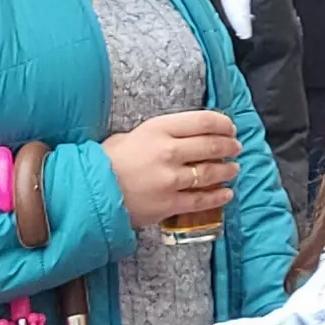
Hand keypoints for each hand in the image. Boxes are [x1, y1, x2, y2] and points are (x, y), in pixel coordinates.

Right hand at [103, 109, 242, 228]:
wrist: (90, 192)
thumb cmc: (106, 161)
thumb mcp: (129, 136)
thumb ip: (156, 135)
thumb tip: (181, 137)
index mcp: (158, 129)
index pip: (202, 121)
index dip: (222, 124)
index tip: (230, 127)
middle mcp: (168, 151)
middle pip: (211, 145)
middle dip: (229, 146)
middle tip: (235, 148)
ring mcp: (170, 179)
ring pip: (210, 172)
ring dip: (227, 170)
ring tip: (233, 169)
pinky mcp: (169, 203)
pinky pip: (201, 199)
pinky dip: (218, 196)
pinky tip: (226, 193)